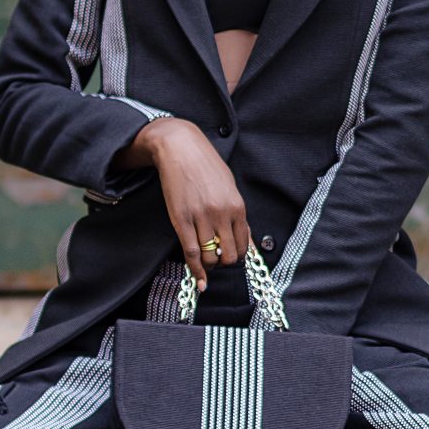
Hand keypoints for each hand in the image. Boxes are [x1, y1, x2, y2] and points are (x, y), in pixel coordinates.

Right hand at [117, 119, 248, 289]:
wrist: (180, 149)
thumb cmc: (206, 166)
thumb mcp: (230, 188)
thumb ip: (238, 215)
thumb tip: (247, 242)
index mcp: (237, 207)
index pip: (244, 245)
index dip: (240, 257)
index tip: (234, 258)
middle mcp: (221, 214)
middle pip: (229, 255)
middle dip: (225, 263)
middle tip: (219, 260)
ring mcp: (200, 218)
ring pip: (210, 257)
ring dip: (210, 265)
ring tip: (207, 262)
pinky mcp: (181, 220)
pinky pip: (191, 253)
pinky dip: (196, 270)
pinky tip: (199, 280)